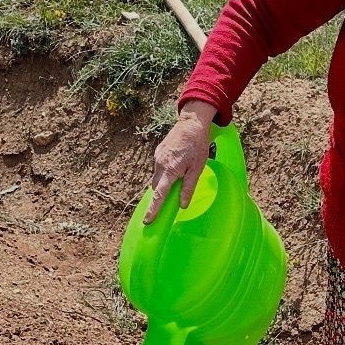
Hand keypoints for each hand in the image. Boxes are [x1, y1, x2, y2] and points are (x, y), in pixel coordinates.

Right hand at [144, 101, 214, 223]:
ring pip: (157, 178)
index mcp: (170, 170)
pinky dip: (164, 174)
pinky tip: (176, 167)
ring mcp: (157, 158)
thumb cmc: (197, 146)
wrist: (191, 124)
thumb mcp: (197, 169)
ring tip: (178, 176)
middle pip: (156, 187)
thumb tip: (183, 205)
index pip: (159, 194)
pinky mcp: (158, 153)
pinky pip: (158, 169)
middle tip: (168, 202)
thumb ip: (189, 187)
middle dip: (160, 196)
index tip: (148, 220)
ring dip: (163, 183)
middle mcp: (160, 164)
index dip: (153, 209)